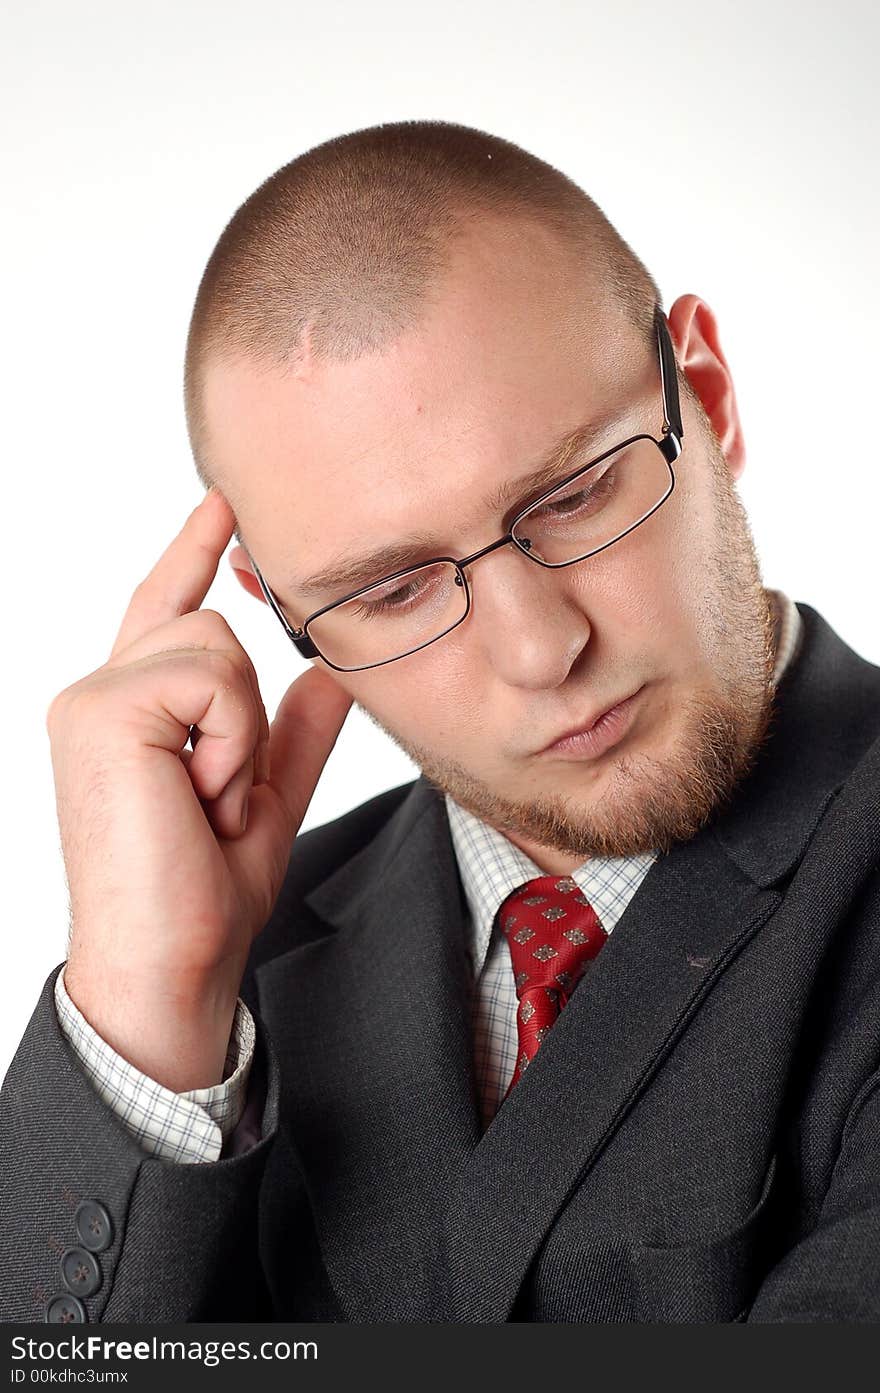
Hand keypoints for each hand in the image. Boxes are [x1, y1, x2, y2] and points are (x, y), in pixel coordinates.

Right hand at [46, 489, 351, 1089]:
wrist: (169, 968)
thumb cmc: (202, 897)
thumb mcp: (266, 800)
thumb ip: (293, 734)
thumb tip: (330, 676)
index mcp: (134, 711)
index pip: (164, 608)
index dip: (192, 553)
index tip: (222, 504)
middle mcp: (101, 693)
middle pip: (213, 625)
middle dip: (243, 715)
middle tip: (216, 800)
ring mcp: (93, 697)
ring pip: (216, 644)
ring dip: (237, 733)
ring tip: (204, 802)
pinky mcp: (101, 709)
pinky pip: (210, 675)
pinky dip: (227, 740)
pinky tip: (197, 794)